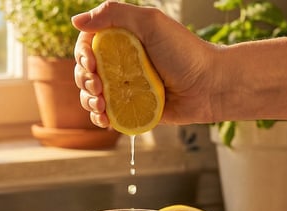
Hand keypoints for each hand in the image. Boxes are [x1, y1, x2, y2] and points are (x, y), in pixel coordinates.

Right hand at [72, 1, 218, 127]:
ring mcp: (126, 86)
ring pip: (91, 94)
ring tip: (101, 105)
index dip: (82, 55)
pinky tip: (104, 119)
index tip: (90, 63)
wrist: (210, 86)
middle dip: (84, 80)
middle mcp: (122, 62)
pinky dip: (99, 117)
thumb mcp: (151, 23)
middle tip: (99, 86)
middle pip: (85, 70)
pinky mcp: (132, 108)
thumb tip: (76, 20)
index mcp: (122, 39)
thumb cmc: (186, 52)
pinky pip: (106, 114)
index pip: (87, 43)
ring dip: (88, 100)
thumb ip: (114, 14)